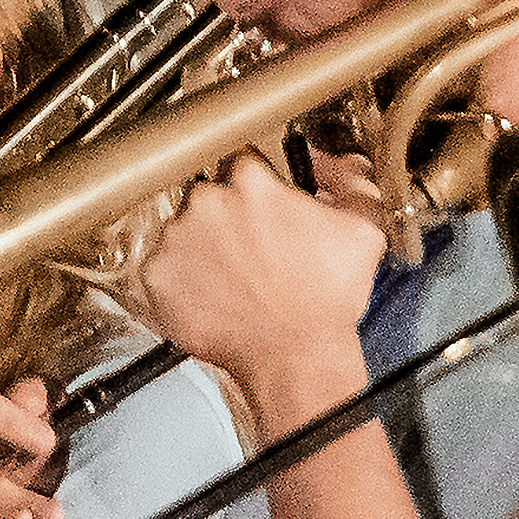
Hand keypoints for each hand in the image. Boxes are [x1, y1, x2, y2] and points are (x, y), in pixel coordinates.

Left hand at [136, 148, 383, 408]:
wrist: (295, 358)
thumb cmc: (325, 301)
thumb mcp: (362, 229)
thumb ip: (349, 179)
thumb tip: (333, 161)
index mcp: (250, 183)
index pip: (239, 160)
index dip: (252, 184)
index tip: (260, 204)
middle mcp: (206, 203)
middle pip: (206, 192)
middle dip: (224, 213)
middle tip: (248, 246)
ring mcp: (176, 240)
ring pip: (181, 229)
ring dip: (200, 245)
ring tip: (232, 276)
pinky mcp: (156, 277)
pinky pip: (162, 266)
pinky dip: (180, 278)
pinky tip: (211, 294)